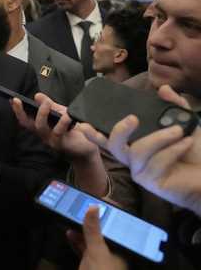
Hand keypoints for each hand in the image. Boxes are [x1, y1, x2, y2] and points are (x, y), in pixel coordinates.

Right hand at [11, 93, 96, 157]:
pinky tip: (68, 115)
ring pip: (40, 126)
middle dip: (20, 111)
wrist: (87, 147)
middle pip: (27, 123)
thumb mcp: (61, 113)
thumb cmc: (73, 130)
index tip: (12, 99)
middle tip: (18, 100)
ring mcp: (50, 139)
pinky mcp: (61, 144)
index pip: (25, 118)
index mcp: (41, 127)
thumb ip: (50, 105)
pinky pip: (58, 132)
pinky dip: (62, 122)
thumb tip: (37, 95)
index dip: (17, 110)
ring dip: (42, 113)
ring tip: (47, 103)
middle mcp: (43, 134)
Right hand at [67, 206, 127, 269]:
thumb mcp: (97, 250)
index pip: (118, 225)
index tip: (101, 201)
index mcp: (121, 249)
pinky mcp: (89, 263)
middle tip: (83, 208)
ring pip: (91, 239)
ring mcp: (100, 258)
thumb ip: (94, 230)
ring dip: (82, 230)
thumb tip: (93, 207)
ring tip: (73, 219)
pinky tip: (70, 234)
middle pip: (103, 231)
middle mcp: (113, 252)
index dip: (110, 212)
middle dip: (92, 221)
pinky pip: (82, 248)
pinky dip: (76, 240)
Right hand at [79, 85, 200, 214]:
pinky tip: (185, 144)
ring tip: (180, 131)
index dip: (93, 134)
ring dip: (160, 138)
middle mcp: (133, 159)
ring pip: (138, 150)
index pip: (110, 140)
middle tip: (133, 118)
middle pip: (113, 145)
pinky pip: (155, 161)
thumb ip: (174, 107)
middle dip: (119, 130)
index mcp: (136, 145)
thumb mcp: (186, 124)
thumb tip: (163, 89)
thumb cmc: (196, 153)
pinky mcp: (150, 182)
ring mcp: (140, 172)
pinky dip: (173, 149)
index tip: (82, 124)